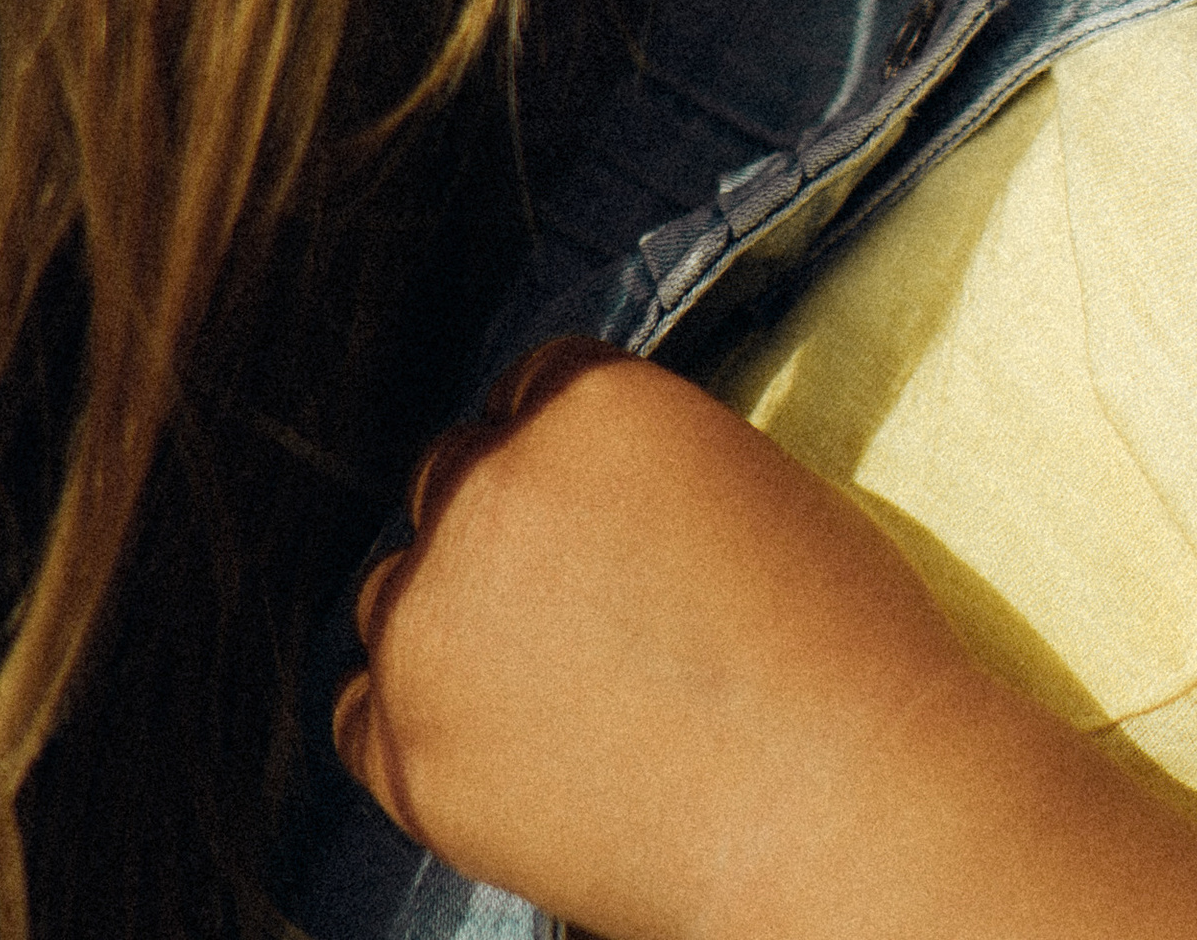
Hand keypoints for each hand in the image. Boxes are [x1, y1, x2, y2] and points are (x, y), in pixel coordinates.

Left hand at [336, 341, 972, 939]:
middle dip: (503, 528)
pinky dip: (415, 724)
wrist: (834, 807)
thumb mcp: (746, 480)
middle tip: (574, 599)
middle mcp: (487, 488)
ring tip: (549, 681)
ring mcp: (430, 622)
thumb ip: (635, 463)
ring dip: (451, 620)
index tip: (596, 508)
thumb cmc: (831, 642)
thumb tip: (582, 498)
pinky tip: (505, 743)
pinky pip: (363, 713)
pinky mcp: (404, 750)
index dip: (565, 451)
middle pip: (453, 479)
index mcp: (585, 401)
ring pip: (395, 593)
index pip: (528, 388)